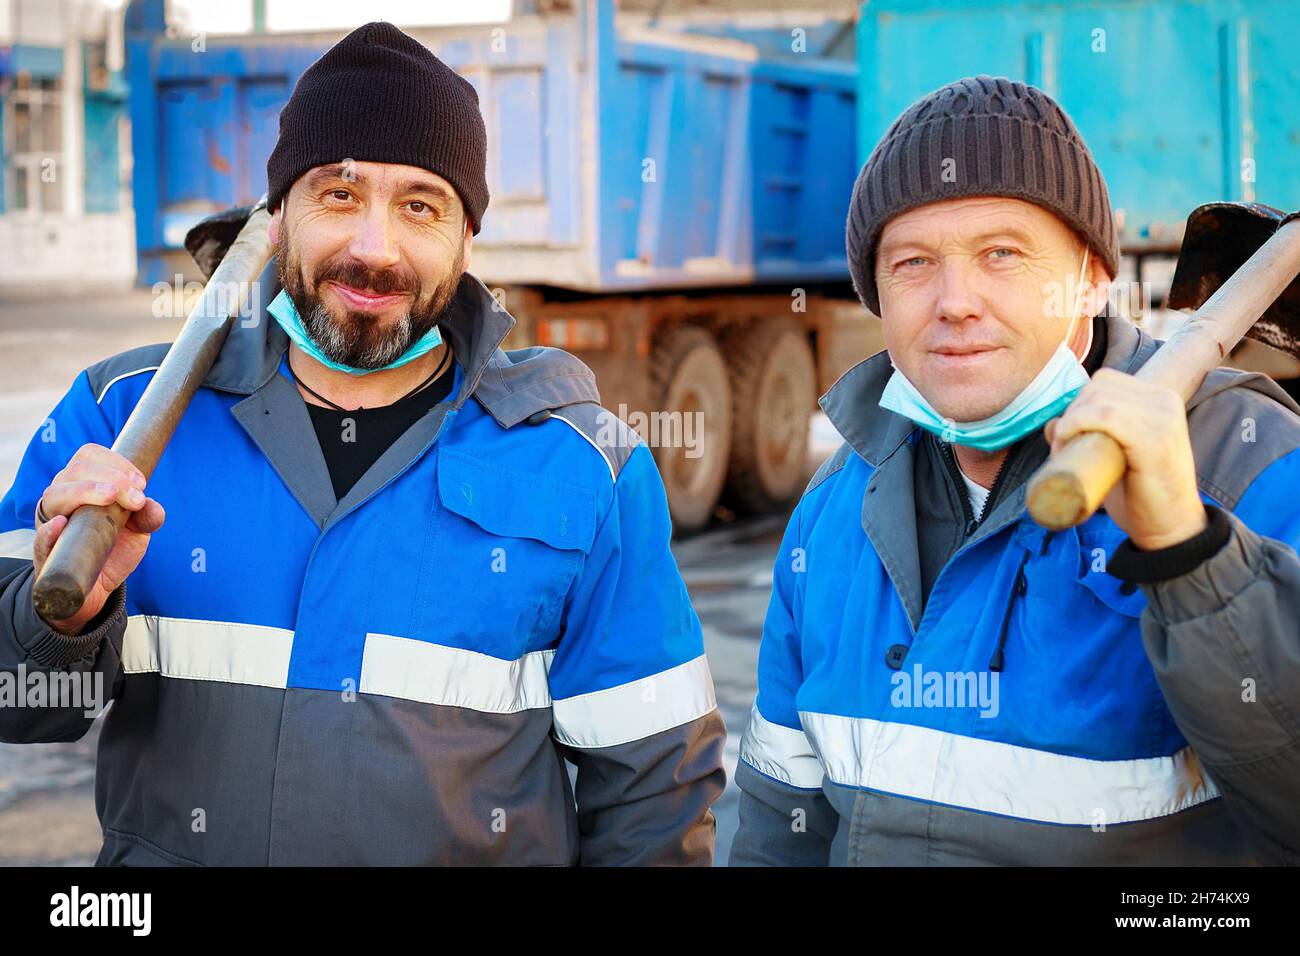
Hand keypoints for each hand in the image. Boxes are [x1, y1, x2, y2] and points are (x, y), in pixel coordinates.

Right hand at [33, 443, 164, 634]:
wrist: (98, 584)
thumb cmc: (114, 547)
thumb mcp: (138, 529)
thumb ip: (148, 515)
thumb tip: (152, 507)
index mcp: (82, 484)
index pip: (90, 456)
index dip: (116, 463)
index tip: (141, 483)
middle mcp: (62, 496)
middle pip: (77, 470)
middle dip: (112, 477)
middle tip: (137, 498)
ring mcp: (50, 522)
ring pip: (56, 495)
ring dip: (85, 491)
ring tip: (110, 497)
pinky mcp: (45, 552)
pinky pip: (40, 537)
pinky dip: (50, 529)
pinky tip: (63, 523)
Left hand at [1044, 367, 1207, 550]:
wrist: (1169, 528)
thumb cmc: (1139, 493)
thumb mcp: (1112, 456)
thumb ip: (1090, 436)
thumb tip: (1053, 424)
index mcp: (1159, 398)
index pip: (1105, 382)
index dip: (1077, 404)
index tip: (1066, 436)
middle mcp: (1164, 400)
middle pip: (1098, 387)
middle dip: (1071, 414)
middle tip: (1061, 449)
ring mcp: (1162, 417)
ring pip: (1098, 399)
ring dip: (1070, 423)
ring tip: (1062, 453)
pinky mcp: (1154, 437)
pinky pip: (1105, 415)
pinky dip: (1078, 424)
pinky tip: (1066, 442)